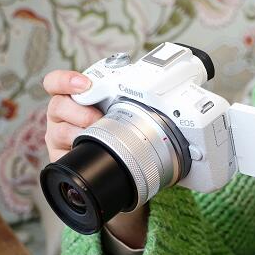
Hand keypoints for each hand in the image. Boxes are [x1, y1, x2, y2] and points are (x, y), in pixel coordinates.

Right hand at [43, 70, 148, 246]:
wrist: (122, 175)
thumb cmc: (127, 140)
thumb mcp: (134, 118)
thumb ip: (148, 106)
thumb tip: (196, 105)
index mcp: (84, 98)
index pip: (61, 82)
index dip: (68, 79)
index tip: (86, 84)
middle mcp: (67, 115)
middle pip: (57, 103)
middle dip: (78, 109)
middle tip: (97, 117)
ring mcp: (62, 136)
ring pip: (58, 128)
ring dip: (79, 130)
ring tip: (97, 135)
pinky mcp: (61, 159)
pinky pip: (60, 154)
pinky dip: (74, 152)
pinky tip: (86, 152)